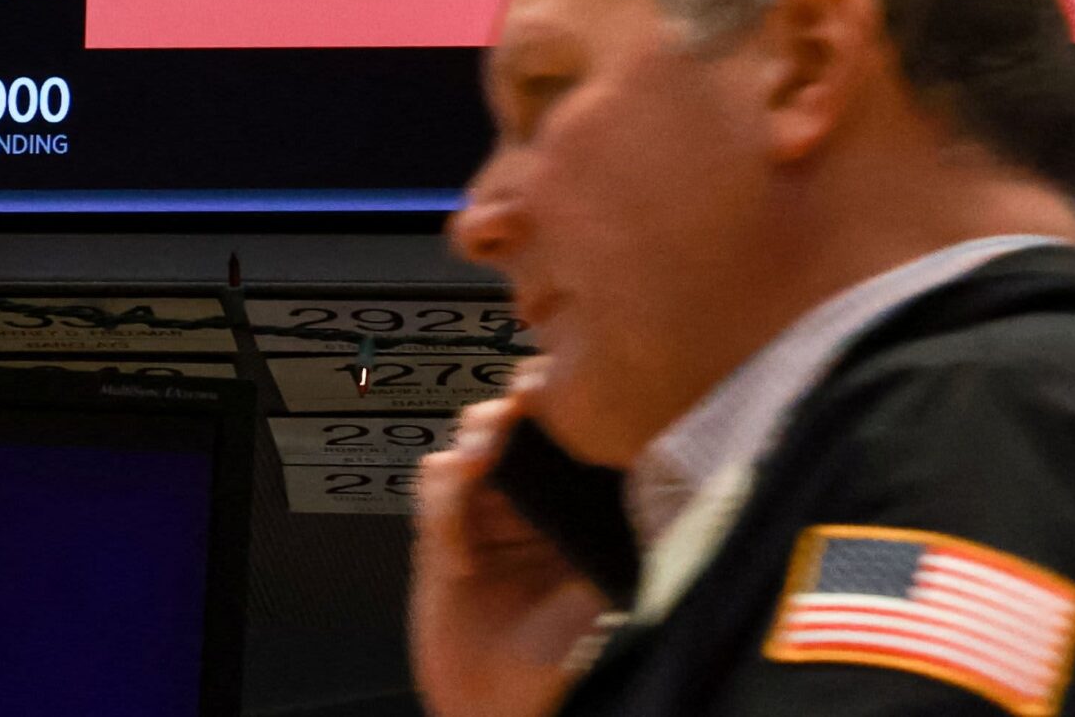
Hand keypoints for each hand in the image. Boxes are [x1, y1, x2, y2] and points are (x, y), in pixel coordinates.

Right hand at [410, 371, 609, 716]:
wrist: (499, 705)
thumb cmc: (559, 655)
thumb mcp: (601, 590)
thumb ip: (614, 539)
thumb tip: (639, 478)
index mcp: (568, 508)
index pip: (562, 441)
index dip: (557, 410)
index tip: (559, 390)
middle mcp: (524, 505)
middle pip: (512, 432)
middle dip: (509, 413)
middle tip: (516, 407)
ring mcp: (479, 519)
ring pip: (468, 450)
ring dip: (474, 440)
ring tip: (481, 451)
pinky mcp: (439, 541)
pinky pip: (434, 495)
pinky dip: (443, 492)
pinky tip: (457, 511)